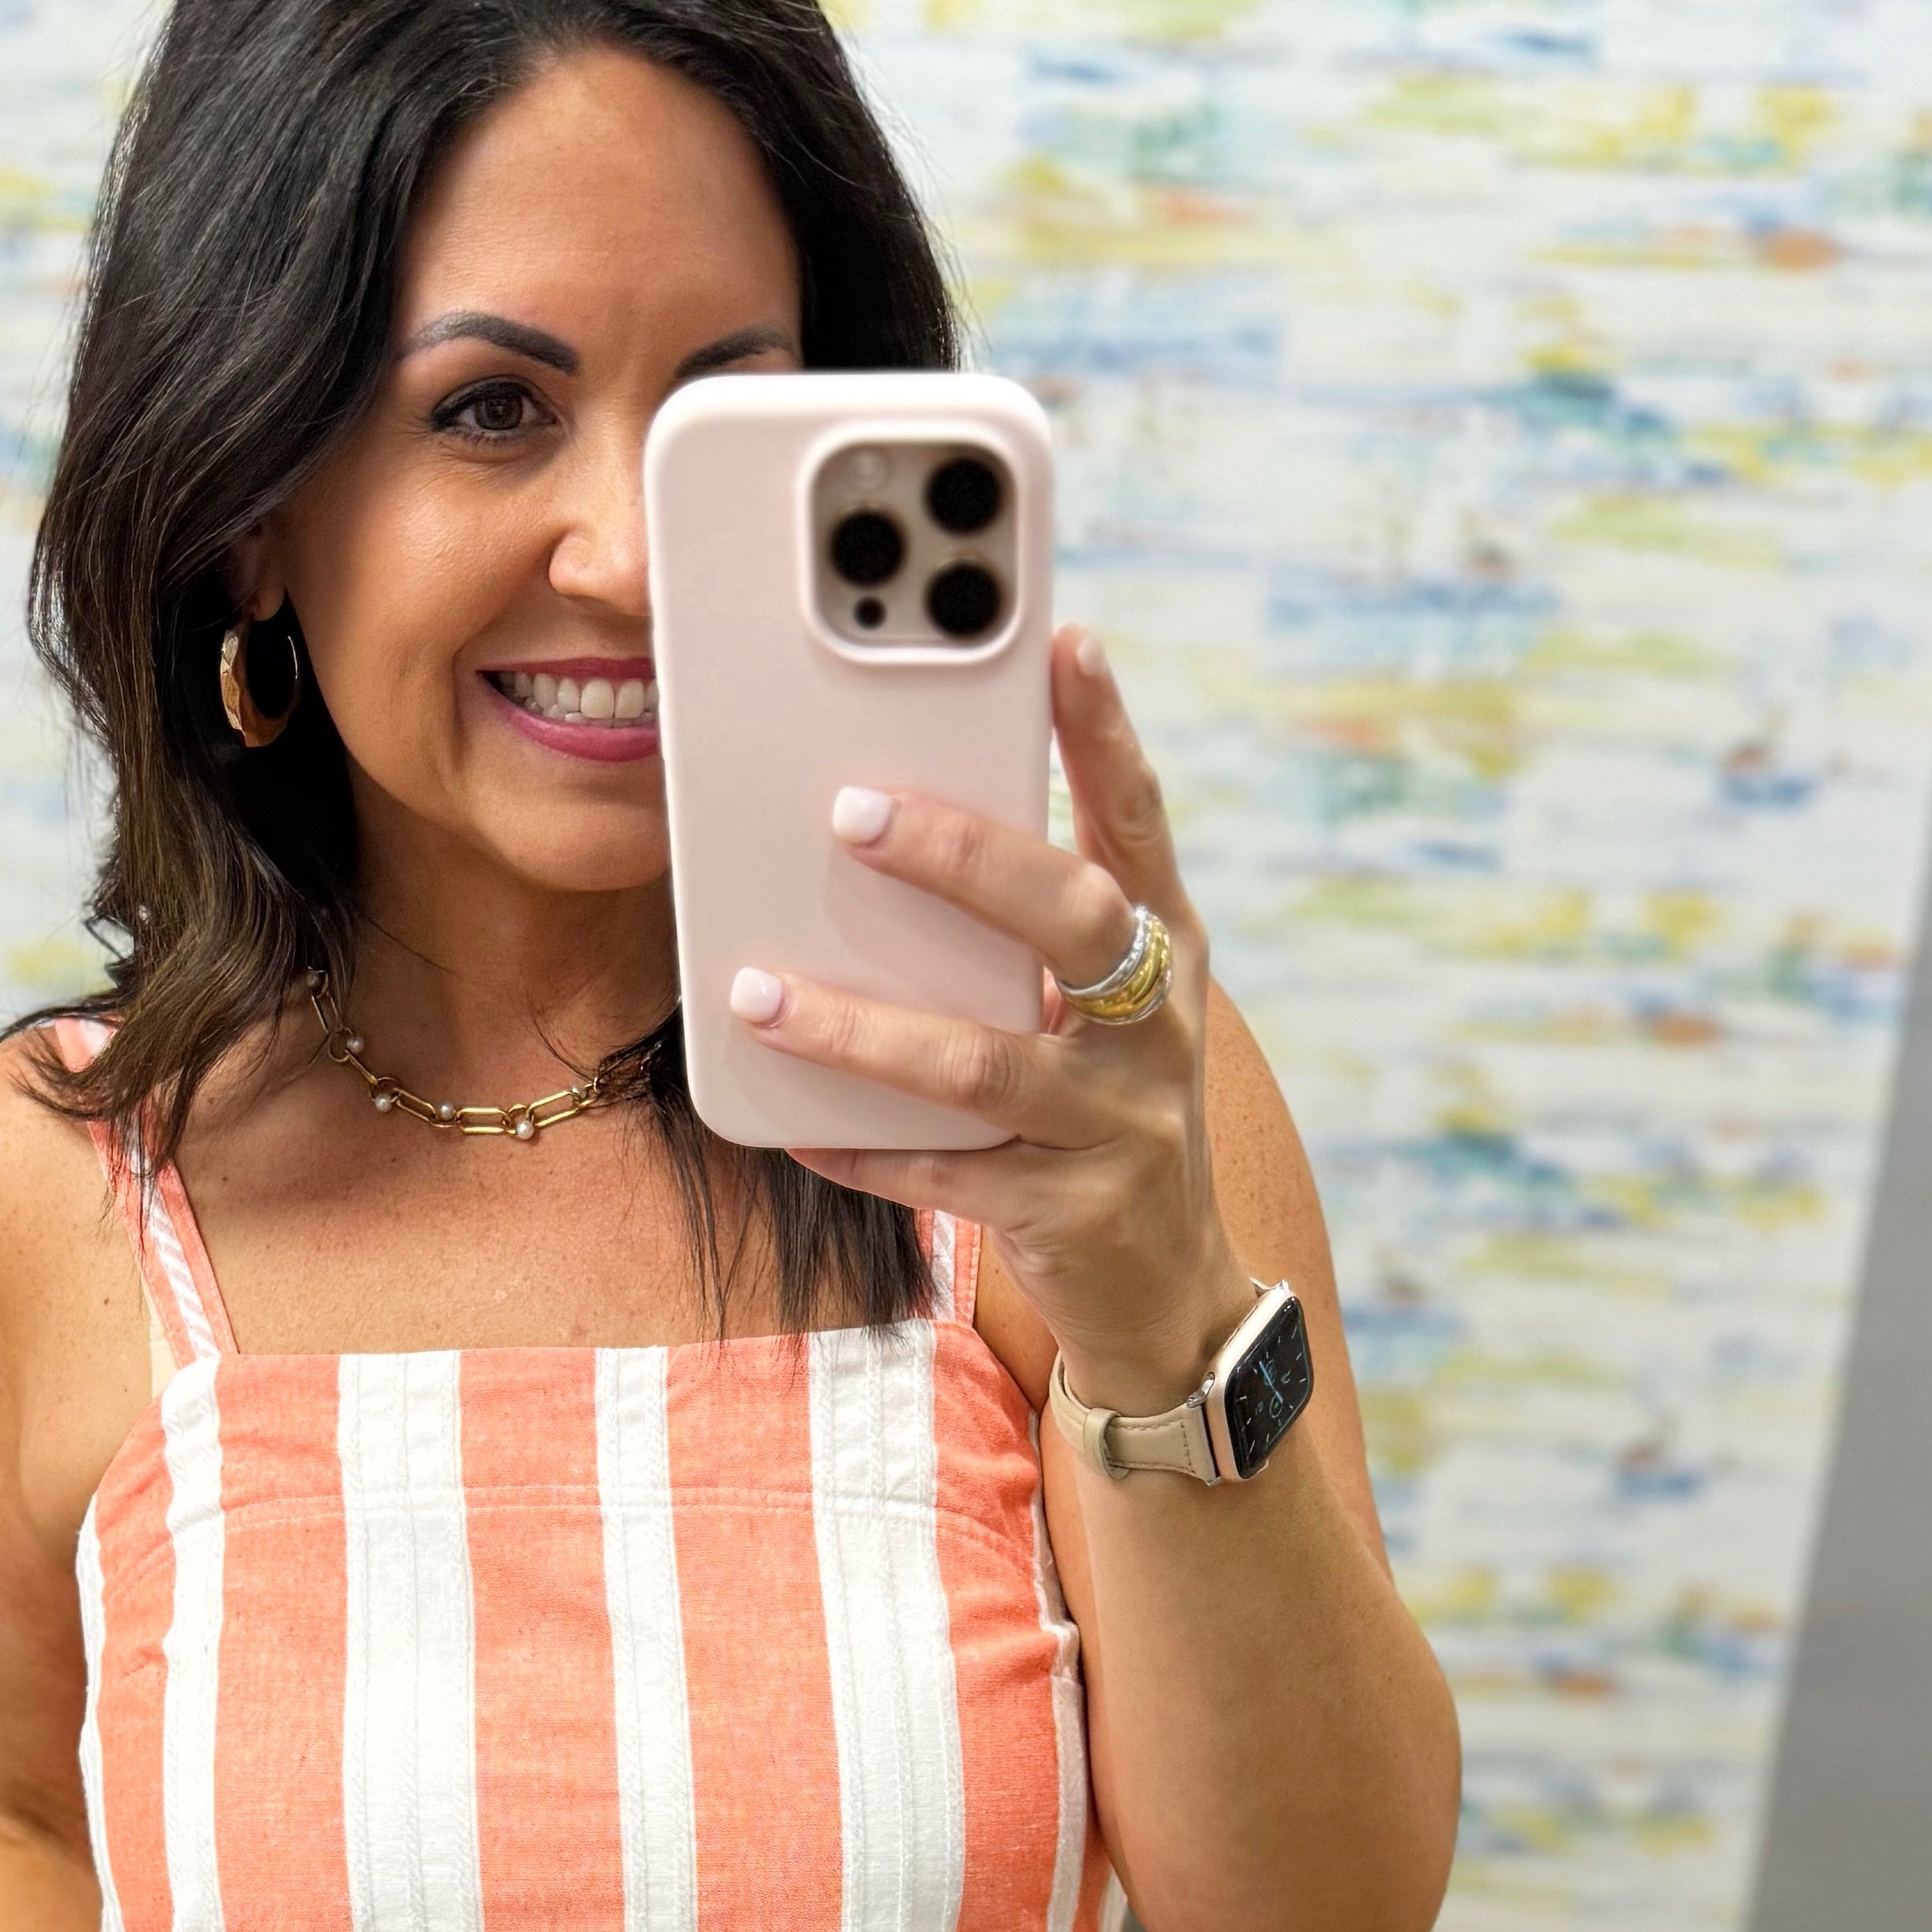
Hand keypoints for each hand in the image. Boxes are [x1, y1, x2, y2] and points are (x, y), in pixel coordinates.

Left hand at [723, 626, 1256, 1408]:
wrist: (1168, 1290)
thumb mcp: (1101, 1016)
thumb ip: (1032, 937)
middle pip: (1071, 920)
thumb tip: (894, 835)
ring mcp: (1118, 1126)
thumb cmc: (1105, 1116)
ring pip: (980, 1063)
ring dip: (861, 1028)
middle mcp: (1158, 1031)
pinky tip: (790, 1123)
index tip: (1064, 641)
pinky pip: (942, 1176)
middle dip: (963, 859)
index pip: (1141, 823)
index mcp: (1172, 953)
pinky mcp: (1067, 1214)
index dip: (1107, 733)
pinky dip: (860, 1147)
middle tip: (853, 814)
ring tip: (760, 994)